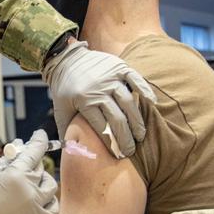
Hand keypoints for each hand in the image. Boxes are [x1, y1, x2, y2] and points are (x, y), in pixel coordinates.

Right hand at [0, 130, 58, 213]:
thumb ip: (4, 161)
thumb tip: (17, 150)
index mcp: (15, 175)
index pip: (34, 151)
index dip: (39, 141)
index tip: (40, 136)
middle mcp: (29, 190)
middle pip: (40, 167)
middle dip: (33, 161)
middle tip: (24, 162)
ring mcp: (36, 207)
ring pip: (50, 185)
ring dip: (42, 179)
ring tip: (31, 181)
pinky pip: (53, 206)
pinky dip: (49, 199)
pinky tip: (39, 197)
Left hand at [43, 41, 154, 157]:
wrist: (66, 58)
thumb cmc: (64, 88)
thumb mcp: (61, 109)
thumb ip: (67, 129)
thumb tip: (71, 152)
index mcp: (84, 101)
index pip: (102, 127)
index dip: (111, 143)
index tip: (118, 154)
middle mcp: (99, 89)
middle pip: (117, 119)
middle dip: (126, 138)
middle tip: (131, 150)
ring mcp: (110, 78)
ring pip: (129, 103)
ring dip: (136, 121)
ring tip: (140, 135)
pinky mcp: (119, 67)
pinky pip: (135, 79)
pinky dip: (145, 90)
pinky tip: (153, 103)